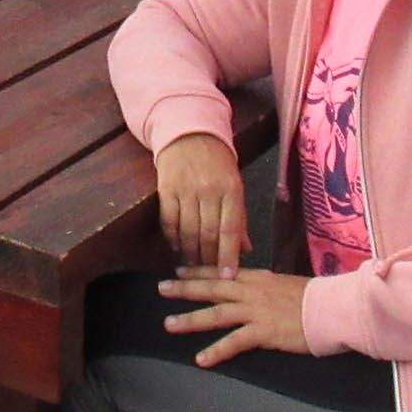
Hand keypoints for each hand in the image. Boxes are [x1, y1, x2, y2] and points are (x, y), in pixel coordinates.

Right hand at [155, 132, 248, 274]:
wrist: (189, 134)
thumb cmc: (217, 164)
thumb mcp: (234, 185)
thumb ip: (239, 218)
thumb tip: (245, 250)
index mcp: (231, 189)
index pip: (231, 229)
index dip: (229, 255)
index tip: (228, 277)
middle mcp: (209, 190)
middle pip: (209, 234)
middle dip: (209, 259)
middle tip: (209, 275)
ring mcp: (186, 189)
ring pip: (188, 231)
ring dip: (190, 253)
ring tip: (193, 267)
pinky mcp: (166, 189)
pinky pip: (169, 221)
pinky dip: (173, 238)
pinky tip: (177, 247)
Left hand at [158, 268, 310, 367]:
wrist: (332, 308)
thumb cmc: (315, 297)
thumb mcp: (285, 284)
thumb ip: (266, 286)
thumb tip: (256, 289)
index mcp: (258, 278)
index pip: (222, 272)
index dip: (199, 271)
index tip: (179, 270)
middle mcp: (252, 291)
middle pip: (212, 288)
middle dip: (185, 288)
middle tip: (161, 288)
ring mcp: (256, 311)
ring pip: (216, 313)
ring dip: (191, 319)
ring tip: (169, 325)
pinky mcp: (263, 331)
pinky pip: (234, 342)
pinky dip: (216, 351)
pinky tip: (201, 359)